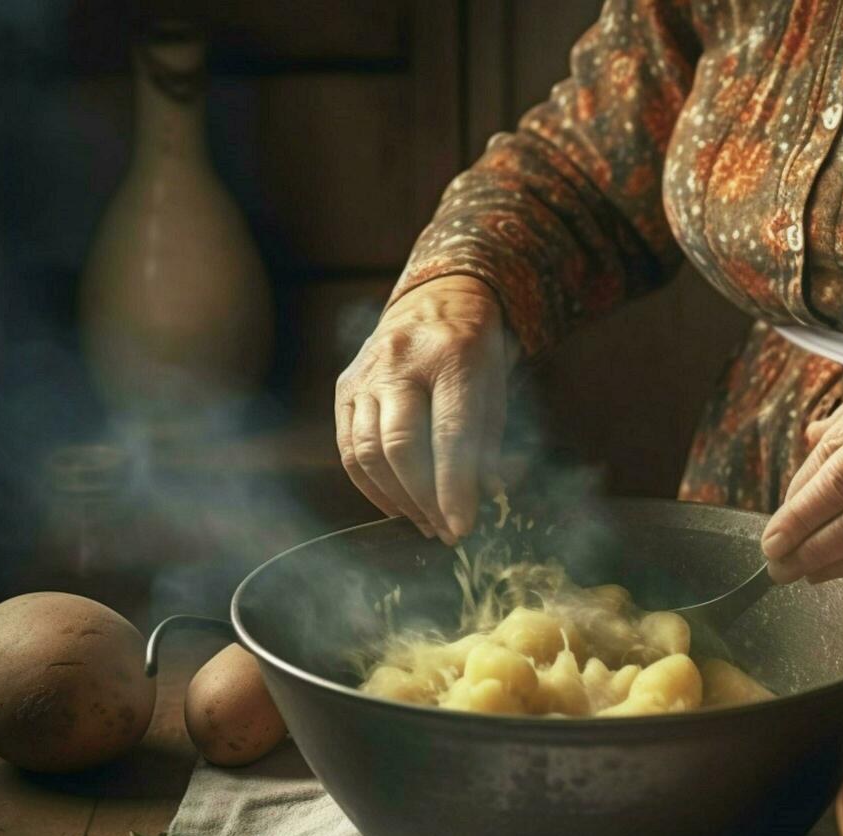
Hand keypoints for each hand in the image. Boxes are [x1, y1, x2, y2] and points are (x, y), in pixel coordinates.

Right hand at [336, 275, 511, 543]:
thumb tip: (484, 496)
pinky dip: (371, 485)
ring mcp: (366, 373)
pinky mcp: (345, 387)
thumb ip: (490, 440)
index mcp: (452, 355)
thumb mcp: (497, 385)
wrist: (437, 297)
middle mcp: (401, 361)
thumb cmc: (477, 349)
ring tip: (425, 523)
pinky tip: (396, 505)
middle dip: (424, 499)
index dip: (454, 487)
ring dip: (397, 498)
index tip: (463, 527)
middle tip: (446, 532)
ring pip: (368, 450)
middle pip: (401, 444)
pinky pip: (349, 447)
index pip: (450, 433)